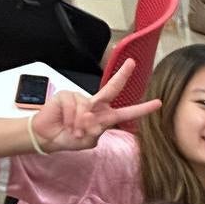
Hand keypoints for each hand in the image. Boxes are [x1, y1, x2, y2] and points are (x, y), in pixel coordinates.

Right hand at [31, 61, 158, 152]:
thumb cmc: (68, 137)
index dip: (142, 109)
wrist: (47, 137)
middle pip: (112, 88)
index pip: (126, 112)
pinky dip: (70, 119)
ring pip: (87, 109)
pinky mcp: (66, 95)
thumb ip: (94, 131)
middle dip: (122, 75)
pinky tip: (65, 123)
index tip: (157, 103)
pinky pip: (73, 107)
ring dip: (79, 124)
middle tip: (132, 62)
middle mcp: (95, 105)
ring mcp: (80, 98)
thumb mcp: (87, 141)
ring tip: (73, 131)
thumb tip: (91, 118)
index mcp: (104, 116)